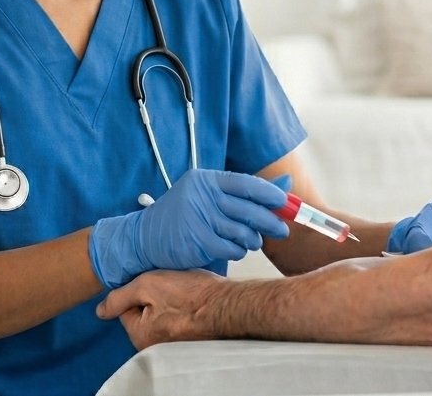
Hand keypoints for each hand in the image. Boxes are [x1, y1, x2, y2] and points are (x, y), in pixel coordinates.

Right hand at [89, 169, 288, 288]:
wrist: (145, 237)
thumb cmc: (183, 215)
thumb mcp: (209, 194)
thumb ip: (246, 190)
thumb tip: (286, 184)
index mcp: (205, 180)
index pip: (246, 183)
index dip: (270, 194)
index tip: (285, 203)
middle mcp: (201, 196)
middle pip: (248, 209)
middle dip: (271, 221)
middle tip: (282, 229)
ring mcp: (198, 219)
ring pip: (242, 232)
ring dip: (252, 240)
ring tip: (250, 241)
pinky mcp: (196, 242)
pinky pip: (231, 249)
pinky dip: (238, 251)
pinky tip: (234, 249)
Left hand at [96, 269, 222, 349]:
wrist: (228, 305)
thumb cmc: (189, 294)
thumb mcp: (147, 285)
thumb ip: (119, 297)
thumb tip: (99, 311)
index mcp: (139, 336)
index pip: (125, 307)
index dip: (138, 289)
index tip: (156, 282)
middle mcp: (153, 347)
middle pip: (143, 313)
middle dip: (153, 298)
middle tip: (171, 287)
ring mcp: (172, 346)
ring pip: (160, 316)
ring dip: (168, 303)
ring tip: (183, 293)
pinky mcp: (189, 341)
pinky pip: (177, 322)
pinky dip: (182, 311)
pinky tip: (191, 302)